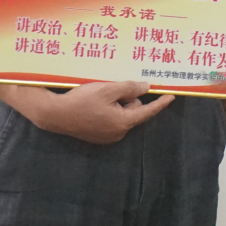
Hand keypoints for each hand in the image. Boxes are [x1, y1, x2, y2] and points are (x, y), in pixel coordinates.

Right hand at [13, 81, 174, 144]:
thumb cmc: (82, 101)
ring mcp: (107, 136)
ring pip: (122, 113)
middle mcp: (117, 133)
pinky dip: (109, 109)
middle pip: (133, 110)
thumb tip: (146, 88)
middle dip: (127, 98)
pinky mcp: (98, 135)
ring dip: (117, 102)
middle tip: (111, 90)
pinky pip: (112, 118)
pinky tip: (95, 103)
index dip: (160, 103)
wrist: (54, 114)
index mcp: (123, 123)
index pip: (147, 111)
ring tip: (100, 96)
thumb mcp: (108, 89)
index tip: (171, 96)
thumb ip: (130, 88)